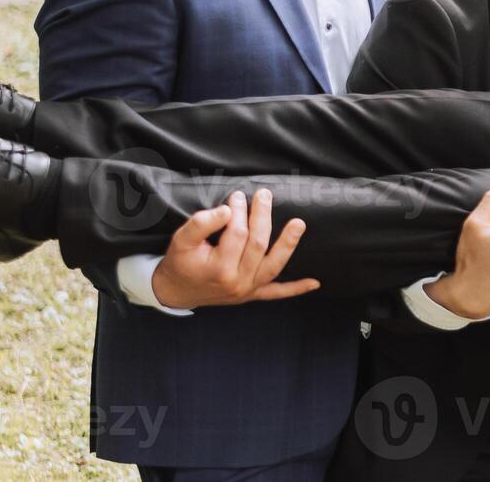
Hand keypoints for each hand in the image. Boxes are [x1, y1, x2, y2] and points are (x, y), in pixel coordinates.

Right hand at [151, 189, 318, 309]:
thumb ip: (201, 223)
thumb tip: (227, 210)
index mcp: (218, 268)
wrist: (175, 292)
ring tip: (299, 224)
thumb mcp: (181, 240)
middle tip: (264, 195)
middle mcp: (236, 282)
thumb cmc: (179, 262)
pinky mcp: (252, 295)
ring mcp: (247, 291)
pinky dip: (295, 288)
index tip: (237, 196)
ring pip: (273, 266)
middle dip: (262, 217)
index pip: (237, 233)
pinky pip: (277, 292)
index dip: (239, 212)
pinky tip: (314, 282)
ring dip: (288, 245)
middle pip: (257, 245)